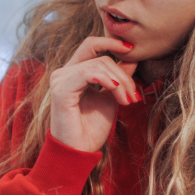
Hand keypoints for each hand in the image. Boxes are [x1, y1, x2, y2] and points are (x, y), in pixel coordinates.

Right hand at [48, 36, 138, 152]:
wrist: (79, 152)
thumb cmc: (92, 128)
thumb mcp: (111, 97)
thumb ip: (118, 77)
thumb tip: (133, 56)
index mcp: (73, 72)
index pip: (91, 45)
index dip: (111, 42)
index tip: (132, 49)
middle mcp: (64, 72)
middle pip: (100, 56)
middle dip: (123, 74)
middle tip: (133, 95)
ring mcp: (60, 79)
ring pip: (98, 64)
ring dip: (119, 82)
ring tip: (127, 101)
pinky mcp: (61, 90)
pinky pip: (88, 73)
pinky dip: (106, 80)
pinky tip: (116, 92)